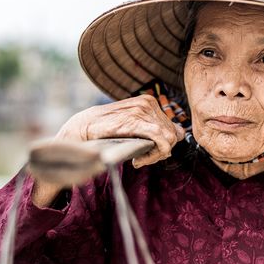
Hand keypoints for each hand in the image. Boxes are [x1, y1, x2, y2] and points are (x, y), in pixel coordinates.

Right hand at [55, 95, 185, 167]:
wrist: (84, 127)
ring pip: (168, 139)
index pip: (174, 128)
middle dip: (161, 152)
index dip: (165, 145)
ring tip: (139, 160)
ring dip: (156, 156)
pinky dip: (154, 155)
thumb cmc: (108, 130)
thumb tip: (179, 136)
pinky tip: (138, 160)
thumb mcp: (135, 127)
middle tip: (143, 160)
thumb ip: (155, 129)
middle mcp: (149, 103)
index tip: (150, 154)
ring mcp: (142, 110)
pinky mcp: (136, 120)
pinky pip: (160, 139)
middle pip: (173, 135)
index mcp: (150, 102)